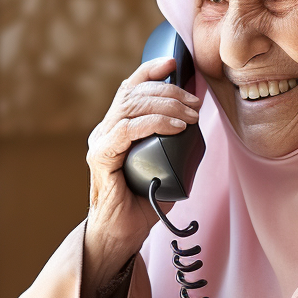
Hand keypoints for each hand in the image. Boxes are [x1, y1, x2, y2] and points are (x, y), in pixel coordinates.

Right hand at [84, 55, 199, 287]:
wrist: (122, 234)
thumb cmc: (144, 202)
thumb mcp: (165, 165)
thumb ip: (174, 145)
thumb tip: (196, 126)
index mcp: (116, 128)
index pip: (130, 89)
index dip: (150, 71)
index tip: (174, 63)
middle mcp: (105, 131)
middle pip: (134, 93)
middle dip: (169, 91)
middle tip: (196, 102)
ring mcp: (101, 143)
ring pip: (130, 107)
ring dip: (166, 105)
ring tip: (192, 115)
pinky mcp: (101, 159)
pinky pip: (126, 131)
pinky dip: (153, 123)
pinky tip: (176, 126)